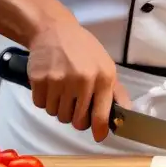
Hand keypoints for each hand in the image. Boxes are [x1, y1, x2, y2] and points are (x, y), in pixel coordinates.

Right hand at [25, 13, 131, 141]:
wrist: (53, 30)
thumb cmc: (82, 48)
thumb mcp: (105, 64)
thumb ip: (115, 91)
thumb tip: (125, 114)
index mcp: (102, 77)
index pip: (101, 115)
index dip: (99, 130)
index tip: (98, 136)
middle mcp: (82, 81)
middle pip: (76, 121)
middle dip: (76, 117)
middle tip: (74, 104)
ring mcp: (59, 81)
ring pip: (57, 115)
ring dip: (59, 108)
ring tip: (61, 89)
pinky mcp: (40, 81)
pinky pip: (41, 105)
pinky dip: (44, 100)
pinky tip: (50, 85)